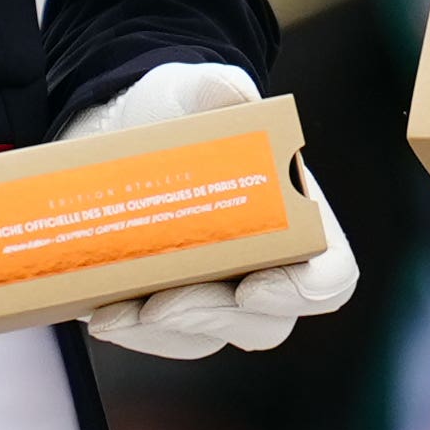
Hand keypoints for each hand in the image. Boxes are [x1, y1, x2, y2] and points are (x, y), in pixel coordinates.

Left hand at [69, 63, 364, 358]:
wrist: (119, 129)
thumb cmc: (178, 112)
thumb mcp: (197, 90)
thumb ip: (219, 90)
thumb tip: (234, 96)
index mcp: (299, 219)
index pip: (330, 274)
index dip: (305, 291)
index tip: (253, 286)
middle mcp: (267, 268)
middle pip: (265, 324)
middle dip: (212, 318)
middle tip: (161, 304)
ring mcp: (216, 297)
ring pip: (205, 338)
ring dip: (160, 333)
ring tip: (115, 311)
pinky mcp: (165, 309)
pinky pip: (158, 340)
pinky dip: (130, 332)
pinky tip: (99, 312)